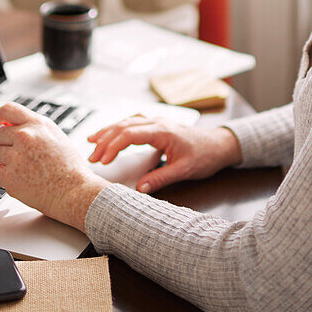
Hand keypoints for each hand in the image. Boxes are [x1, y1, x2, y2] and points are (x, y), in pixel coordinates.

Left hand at [0, 102, 108, 230]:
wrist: (74, 192)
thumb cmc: (69, 167)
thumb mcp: (56, 136)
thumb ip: (34, 128)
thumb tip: (9, 124)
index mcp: (38, 125)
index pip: (8, 109)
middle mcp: (26, 137)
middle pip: (0, 135)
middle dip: (8, 145)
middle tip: (24, 156)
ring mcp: (16, 157)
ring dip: (5, 162)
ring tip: (26, 169)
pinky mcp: (9, 177)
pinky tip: (14, 178)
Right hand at [87, 116, 242, 193]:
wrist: (219, 144)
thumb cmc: (205, 156)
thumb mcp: (184, 171)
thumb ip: (161, 178)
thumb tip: (139, 189)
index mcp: (162, 131)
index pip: (130, 134)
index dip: (113, 146)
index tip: (102, 160)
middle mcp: (157, 122)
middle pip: (124, 126)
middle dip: (105, 140)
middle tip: (91, 157)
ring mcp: (157, 122)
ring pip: (126, 122)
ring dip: (109, 132)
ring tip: (92, 143)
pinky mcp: (157, 126)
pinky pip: (133, 123)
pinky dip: (118, 129)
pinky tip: (110, 134)